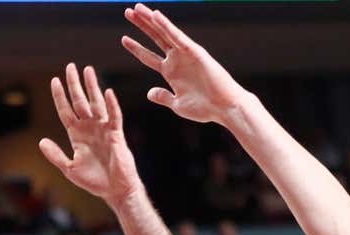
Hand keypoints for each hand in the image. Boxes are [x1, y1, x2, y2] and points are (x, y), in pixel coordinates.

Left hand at [39, 63, 143, 205]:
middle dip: (74, 84)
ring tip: (88, 70)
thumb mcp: (69, 168)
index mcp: (77, 135)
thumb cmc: (94, 181)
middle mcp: (89, 128)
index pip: (66, 111)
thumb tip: (41, 141)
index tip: (54, 80)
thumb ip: (55, 155)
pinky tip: (107, 92)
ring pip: (96, 103)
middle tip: (70, 66)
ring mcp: (103, 129)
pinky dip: (111, 105)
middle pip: (80, 101)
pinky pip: (114, 116)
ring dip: (92, 87)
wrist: (115, 191)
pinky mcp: (116, 134)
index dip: (60, 96)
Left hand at [122, 3, 248, 125]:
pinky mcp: (195, 52)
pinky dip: (166, 26)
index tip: (124, 39)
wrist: (225, 108)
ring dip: (150, 20)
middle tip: (128, 11)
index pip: (149, 57)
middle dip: (141, 25)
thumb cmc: (205, 109)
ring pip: (164, 33)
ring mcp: (185, 54)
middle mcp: (177, 60)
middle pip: (155, 38)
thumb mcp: (178, 104)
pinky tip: (155, 16)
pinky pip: (177, 37)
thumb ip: (163, 97)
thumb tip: (149, 93)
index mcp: (171, 72)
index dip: (136, 48)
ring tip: (137, 8)